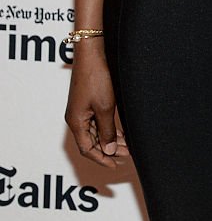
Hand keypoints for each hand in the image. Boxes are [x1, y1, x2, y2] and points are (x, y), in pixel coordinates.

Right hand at [65, 42, 128, 167]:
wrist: (92, 54)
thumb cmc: (97, 78)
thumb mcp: (105, 107)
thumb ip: (107, 131)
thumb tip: (108, 150)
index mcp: (76, 122)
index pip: (87, 149)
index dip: (102, 159)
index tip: (116, 165)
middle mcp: (76, 118)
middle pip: (92, 142)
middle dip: (109, 150)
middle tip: (127, 155)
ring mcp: (81, 110)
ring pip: (96, 132)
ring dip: (110, 140)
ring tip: (127, 146)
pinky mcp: (88, 103)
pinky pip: (97, 122)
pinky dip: (109, 129)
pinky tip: (121, 133)